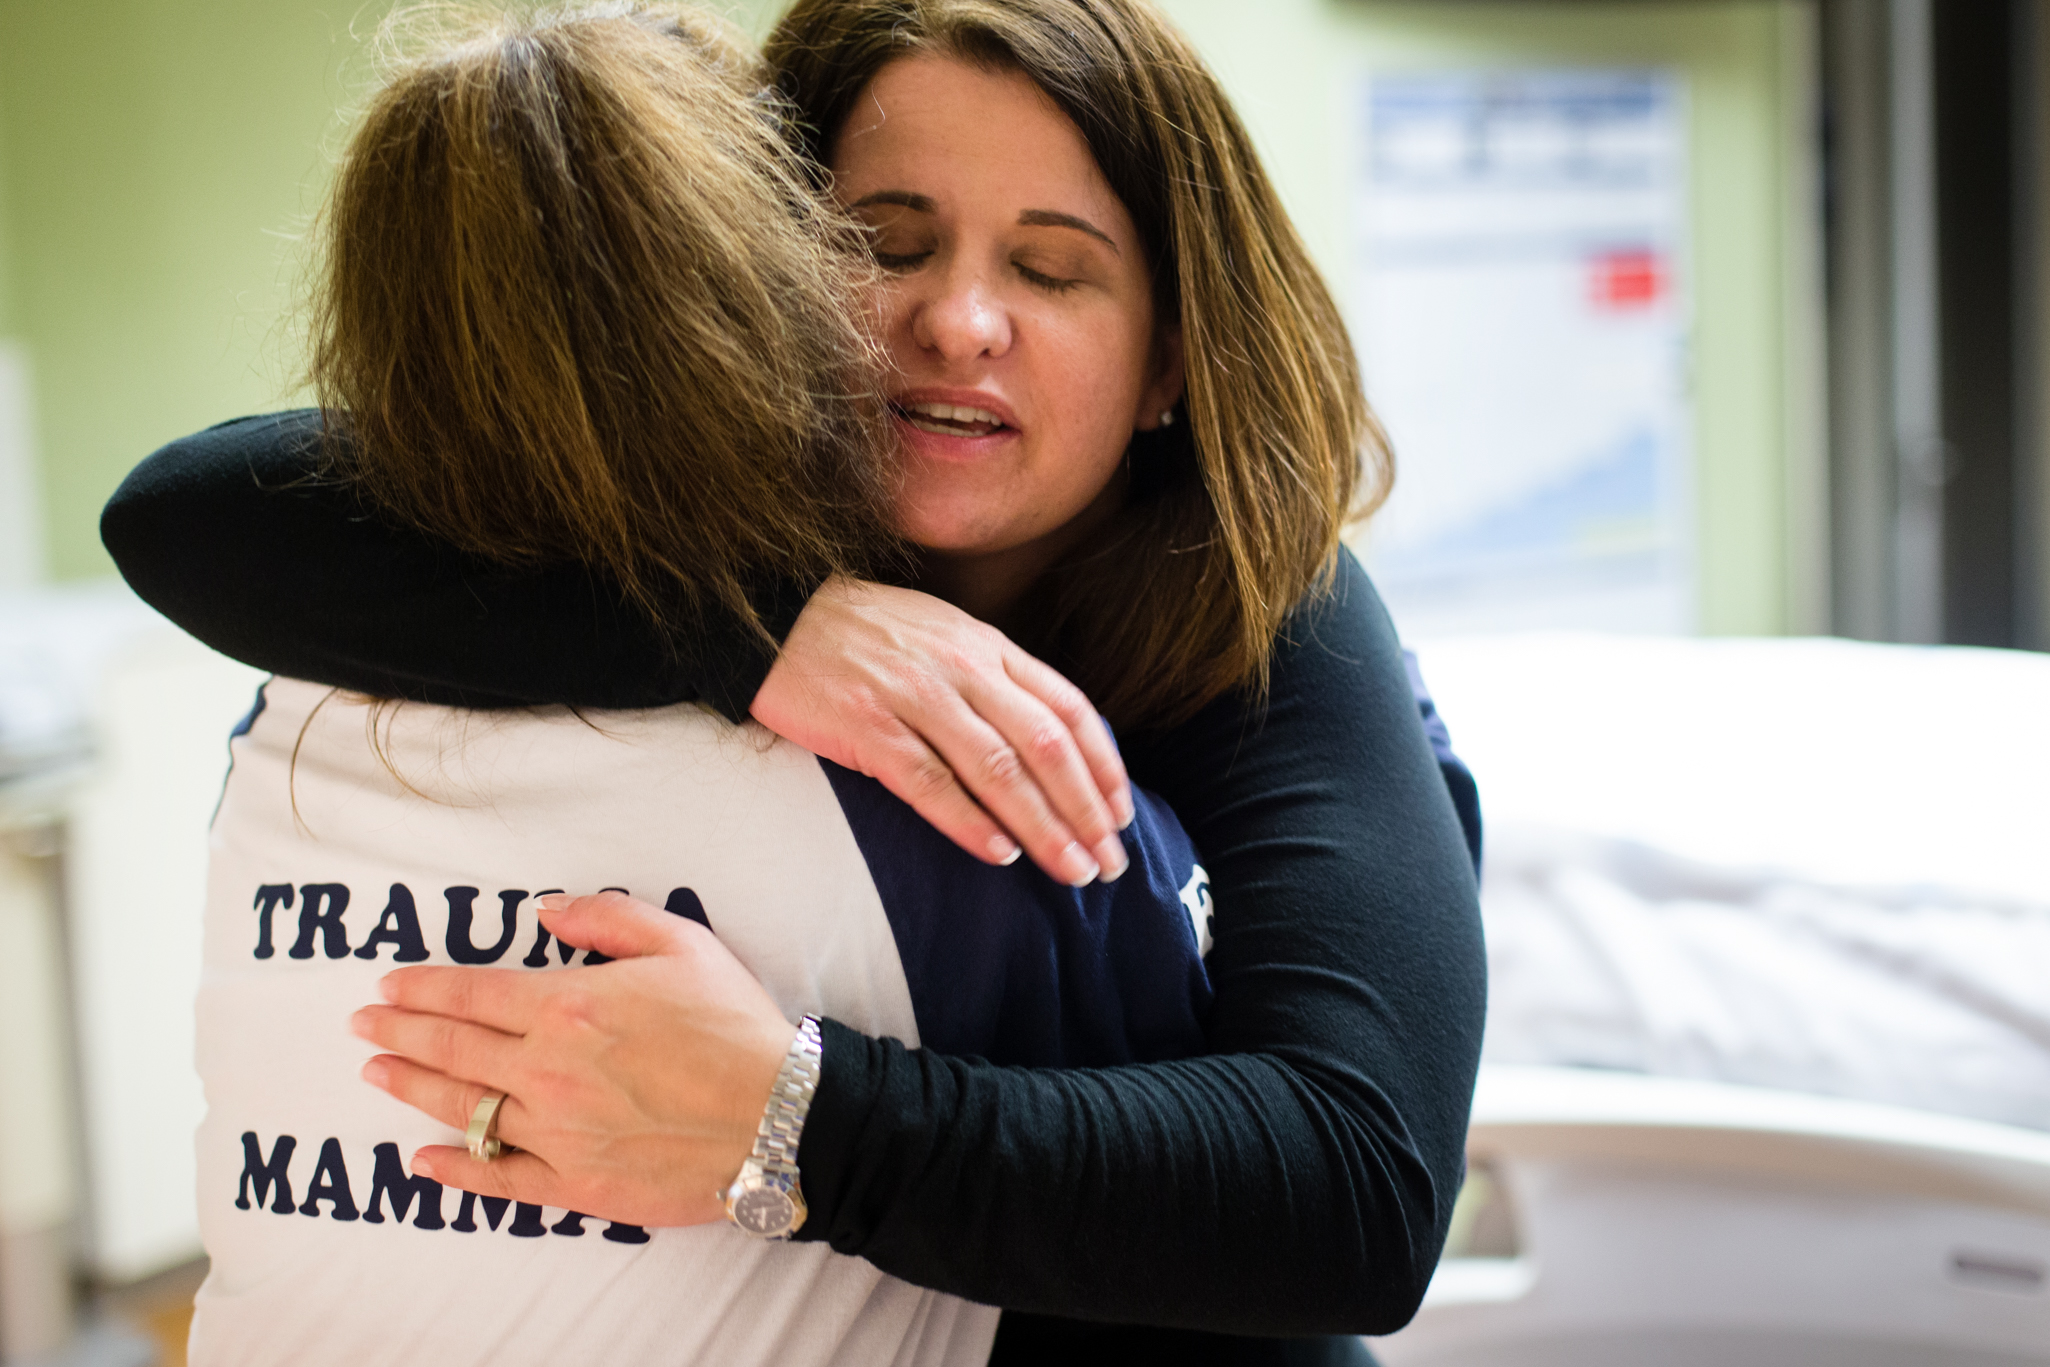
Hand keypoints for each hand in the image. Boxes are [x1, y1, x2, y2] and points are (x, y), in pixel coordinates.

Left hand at [351, 892, 793, 1226]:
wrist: (780, 1116)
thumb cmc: (735, 1025)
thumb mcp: (682, 942)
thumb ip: (607, 917)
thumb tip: (546, 909)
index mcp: (569, 1006)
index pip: (471, 993)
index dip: (421, 987)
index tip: (386, 985)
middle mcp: (547, 1070)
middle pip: (451, 1048)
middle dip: (398, 1031)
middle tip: (362, 1024)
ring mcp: (555, 1132)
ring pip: (461, 1109)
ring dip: (411, 1087)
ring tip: (377, 1073)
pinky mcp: (575, 1183)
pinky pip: (497, 1178)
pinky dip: (455, 1169)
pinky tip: (424, 1160)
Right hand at [752, 577, 1133, 886]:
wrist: (775, 618)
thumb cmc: (865, 635)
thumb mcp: (943, 635)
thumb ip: (993, 679)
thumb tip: (1046, 743)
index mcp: (987, 646)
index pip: (1067, 708)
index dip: (1103, 766)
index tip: (1122, 815)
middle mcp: (962, 668)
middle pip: (1045, 746)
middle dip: (1085, 810)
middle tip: (1108, 863)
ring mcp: (915, 696)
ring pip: (999, 769)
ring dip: (1043, 827)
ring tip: (1070, 870)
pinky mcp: (867, 726)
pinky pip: (930, 783)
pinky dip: (970, 822)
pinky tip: (999, 854)